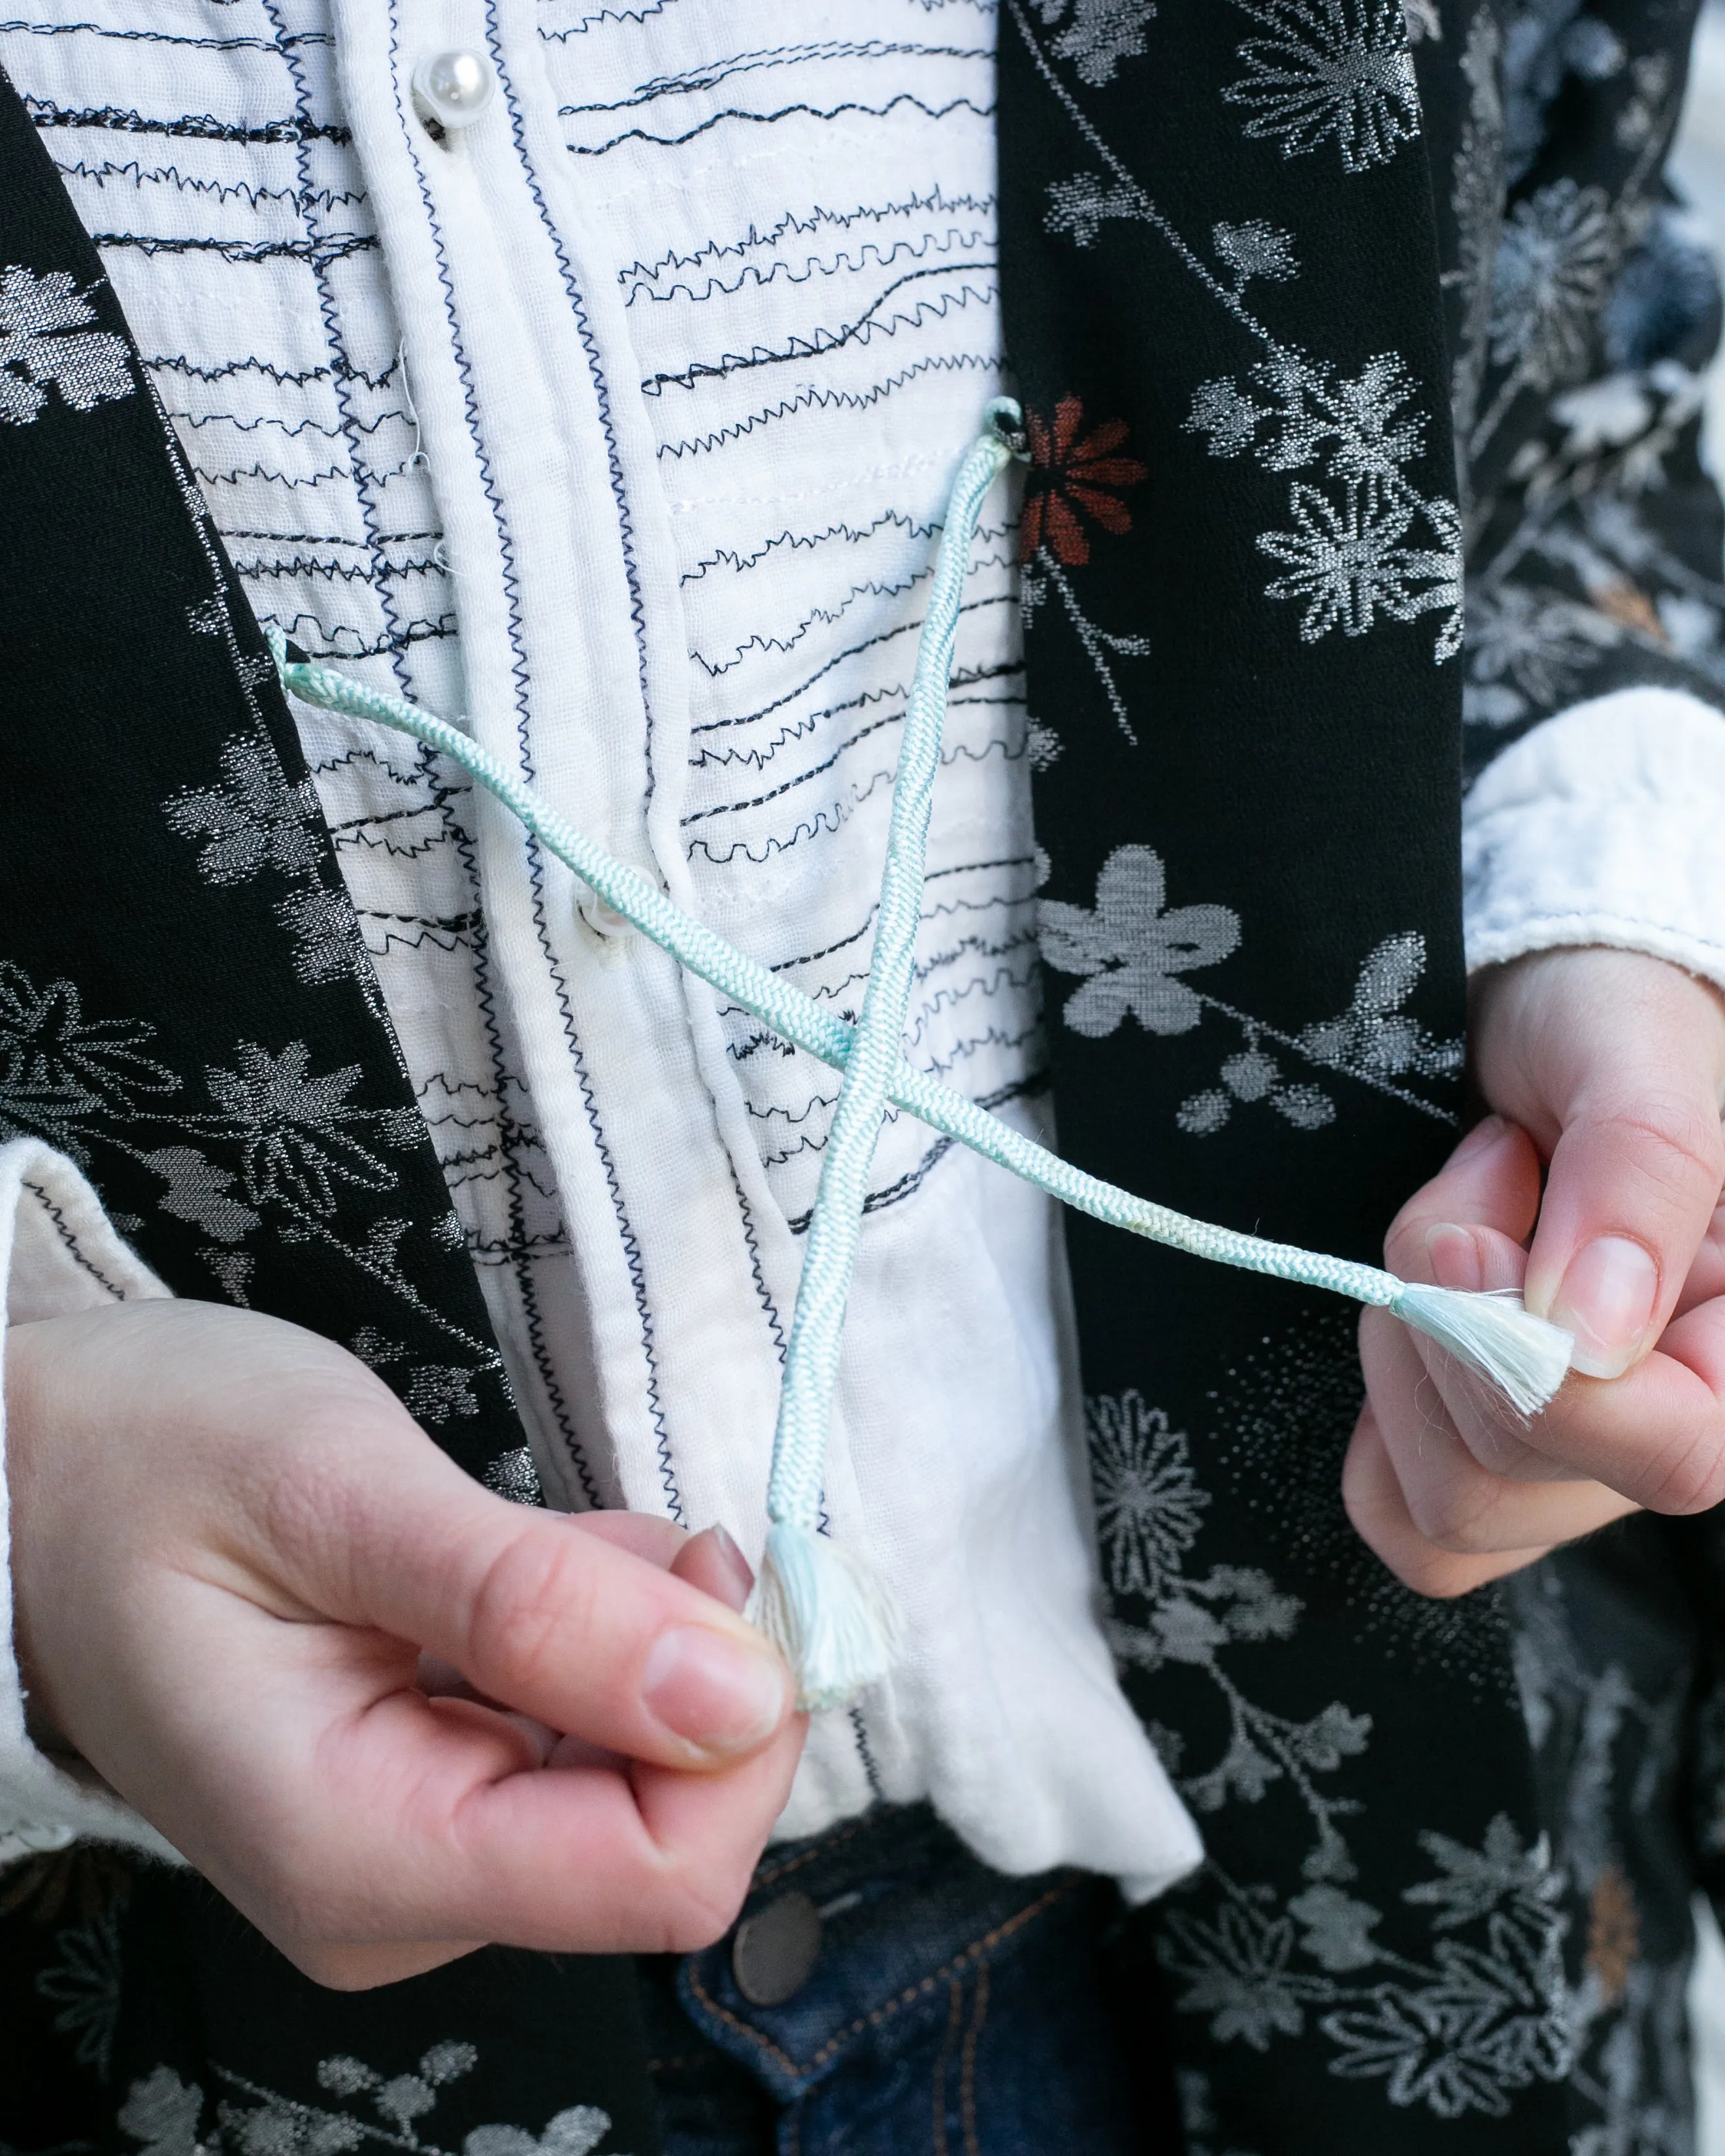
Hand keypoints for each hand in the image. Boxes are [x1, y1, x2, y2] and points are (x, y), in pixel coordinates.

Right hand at [4, 1299, 802, 1987]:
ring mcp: (412, 1852)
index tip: (725, 1570)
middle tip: (618, 1530)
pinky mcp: (427, 1797)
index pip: (658, 1875)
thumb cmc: (145, 1459)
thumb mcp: (341, 1492)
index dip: (740, 1728)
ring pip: (637, 1774)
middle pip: (662, 1829)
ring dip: (638, 1638)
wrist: (31, 1474)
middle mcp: (393, 1891)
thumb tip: (739, 1691)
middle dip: (692, 1666)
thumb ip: (539, 1604)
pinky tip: (526, 1566)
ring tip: (531, 1537)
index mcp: (357, 1847)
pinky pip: (582, 1739)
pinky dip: (600, 1638)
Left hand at [1345, 946, 1724, 1596]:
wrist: (1546, 1014)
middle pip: (1523, 1476)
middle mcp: (1684, 1425)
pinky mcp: (1491, 1461)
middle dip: (1454, 1310)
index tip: (1479, 1230)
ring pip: (1452, 1505)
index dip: (1548, 1375)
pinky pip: (1405, 1515)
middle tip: (1486, 1176)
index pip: (1682, 1456)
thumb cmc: (1609, 1020)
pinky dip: (1383, 1415)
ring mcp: (1585, 1463)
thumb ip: (1642, 1172)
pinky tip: (1419, 1310)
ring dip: (1411, 1343)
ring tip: (1464, 1222)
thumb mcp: (1637, 1053)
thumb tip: (1590, 1335)